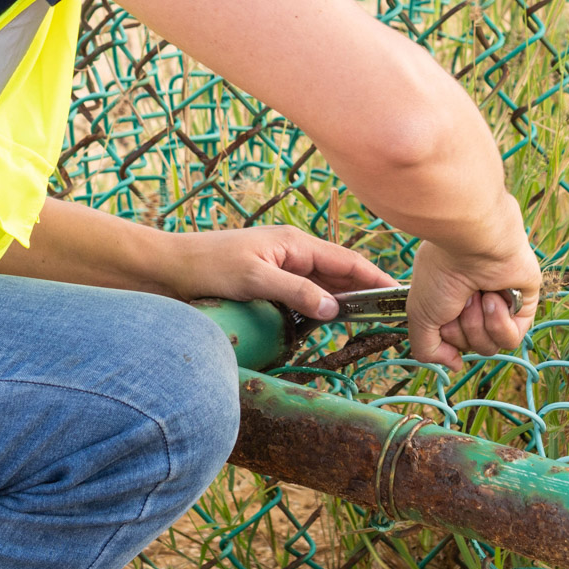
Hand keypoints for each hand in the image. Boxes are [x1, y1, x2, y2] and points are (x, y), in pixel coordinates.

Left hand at [163, 225, 394, 319]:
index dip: (374, 277)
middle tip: (389, 313)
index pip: (346, 260)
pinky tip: (325, 324)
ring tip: (366, 321)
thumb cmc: (209, 266)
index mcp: (295, 243)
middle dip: (363, 291)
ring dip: (340, 302)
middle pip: (338, 273)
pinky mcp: (268, 285)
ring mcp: (280, 269)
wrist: (170, 268)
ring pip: (321, 287)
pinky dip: (316, 309)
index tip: (398, 293)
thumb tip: (335, 309)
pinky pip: (302, 297)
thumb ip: (297, 292)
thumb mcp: (255, 279)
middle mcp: (292, 254)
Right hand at [407, 225, 541, 369]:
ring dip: (478, 323)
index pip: (450, 343)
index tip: (440, 311)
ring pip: (490, 346)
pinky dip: (499, 323)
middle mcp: (476, 306)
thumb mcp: (420, 316)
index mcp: (450, 304)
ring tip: (478, 295)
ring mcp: (501, 306)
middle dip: (462, 327)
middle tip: (460, 298)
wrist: (472, 243)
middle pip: (470, 347)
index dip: (444, 335)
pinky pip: (512, 338)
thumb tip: (454, 364)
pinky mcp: (524, 305)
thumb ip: (427, 349)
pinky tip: (494, 297)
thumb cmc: (442, 271)